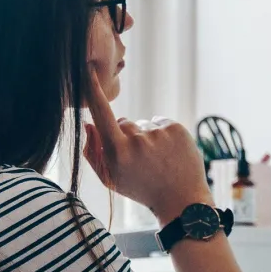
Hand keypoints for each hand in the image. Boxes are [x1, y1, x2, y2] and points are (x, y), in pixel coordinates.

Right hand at [81, 70, 211, 223]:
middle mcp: (138, 140)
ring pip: (142, 124)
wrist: (182, 201)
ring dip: (146, 137)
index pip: (102, 114)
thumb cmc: (141, 189)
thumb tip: (88, 124)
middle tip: (140, 160)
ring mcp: (159, 133)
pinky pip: (159, 122)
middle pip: (123, 122)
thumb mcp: (111, 178)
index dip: (93, 91)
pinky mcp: (176, 128)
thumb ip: (93, 152)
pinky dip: (161, 134)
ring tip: (157, 160)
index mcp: (119, 153)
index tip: (88, 70)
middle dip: (126, 136)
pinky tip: (167, 154)